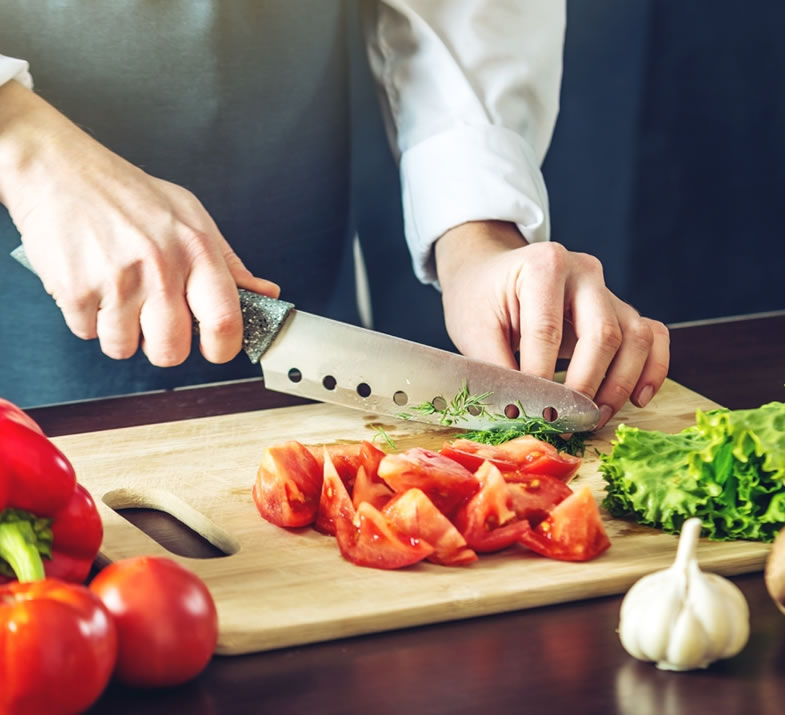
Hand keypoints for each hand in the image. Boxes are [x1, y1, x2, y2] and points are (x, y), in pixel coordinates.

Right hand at [0, 80, 278, 365]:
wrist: (57, 169)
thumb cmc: (127, 193)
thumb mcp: (191, 216)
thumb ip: (229, 263)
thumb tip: (264, 294)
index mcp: (196, 250)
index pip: (225, 322)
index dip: (222, 348)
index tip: (215, 347)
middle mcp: (160, 267)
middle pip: (172, 351)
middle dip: (163, 347)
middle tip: (155, 322)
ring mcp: (116, 281)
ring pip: (125, 348)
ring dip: (120, 332)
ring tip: (118, 296)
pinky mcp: (75, 290)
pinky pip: (88, 334)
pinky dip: (88, 319)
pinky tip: (93, 286)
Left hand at [434, 220, 669, 428]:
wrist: (490, 275)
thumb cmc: (480, 299)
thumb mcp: (473, 329)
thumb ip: (497, 369)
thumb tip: (519, 414)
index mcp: (544, 266)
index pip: (548, 331)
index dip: (540, 379)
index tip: (532, 414)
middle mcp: (584, 272)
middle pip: (603, 334)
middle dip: (586, 387)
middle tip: (567, 422)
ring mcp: (607, 290)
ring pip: (636, 338)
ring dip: (620, 385)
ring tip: (594, 418)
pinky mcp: (620, 310)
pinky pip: (652, 337)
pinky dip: (652, 369)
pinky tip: (636, 399)